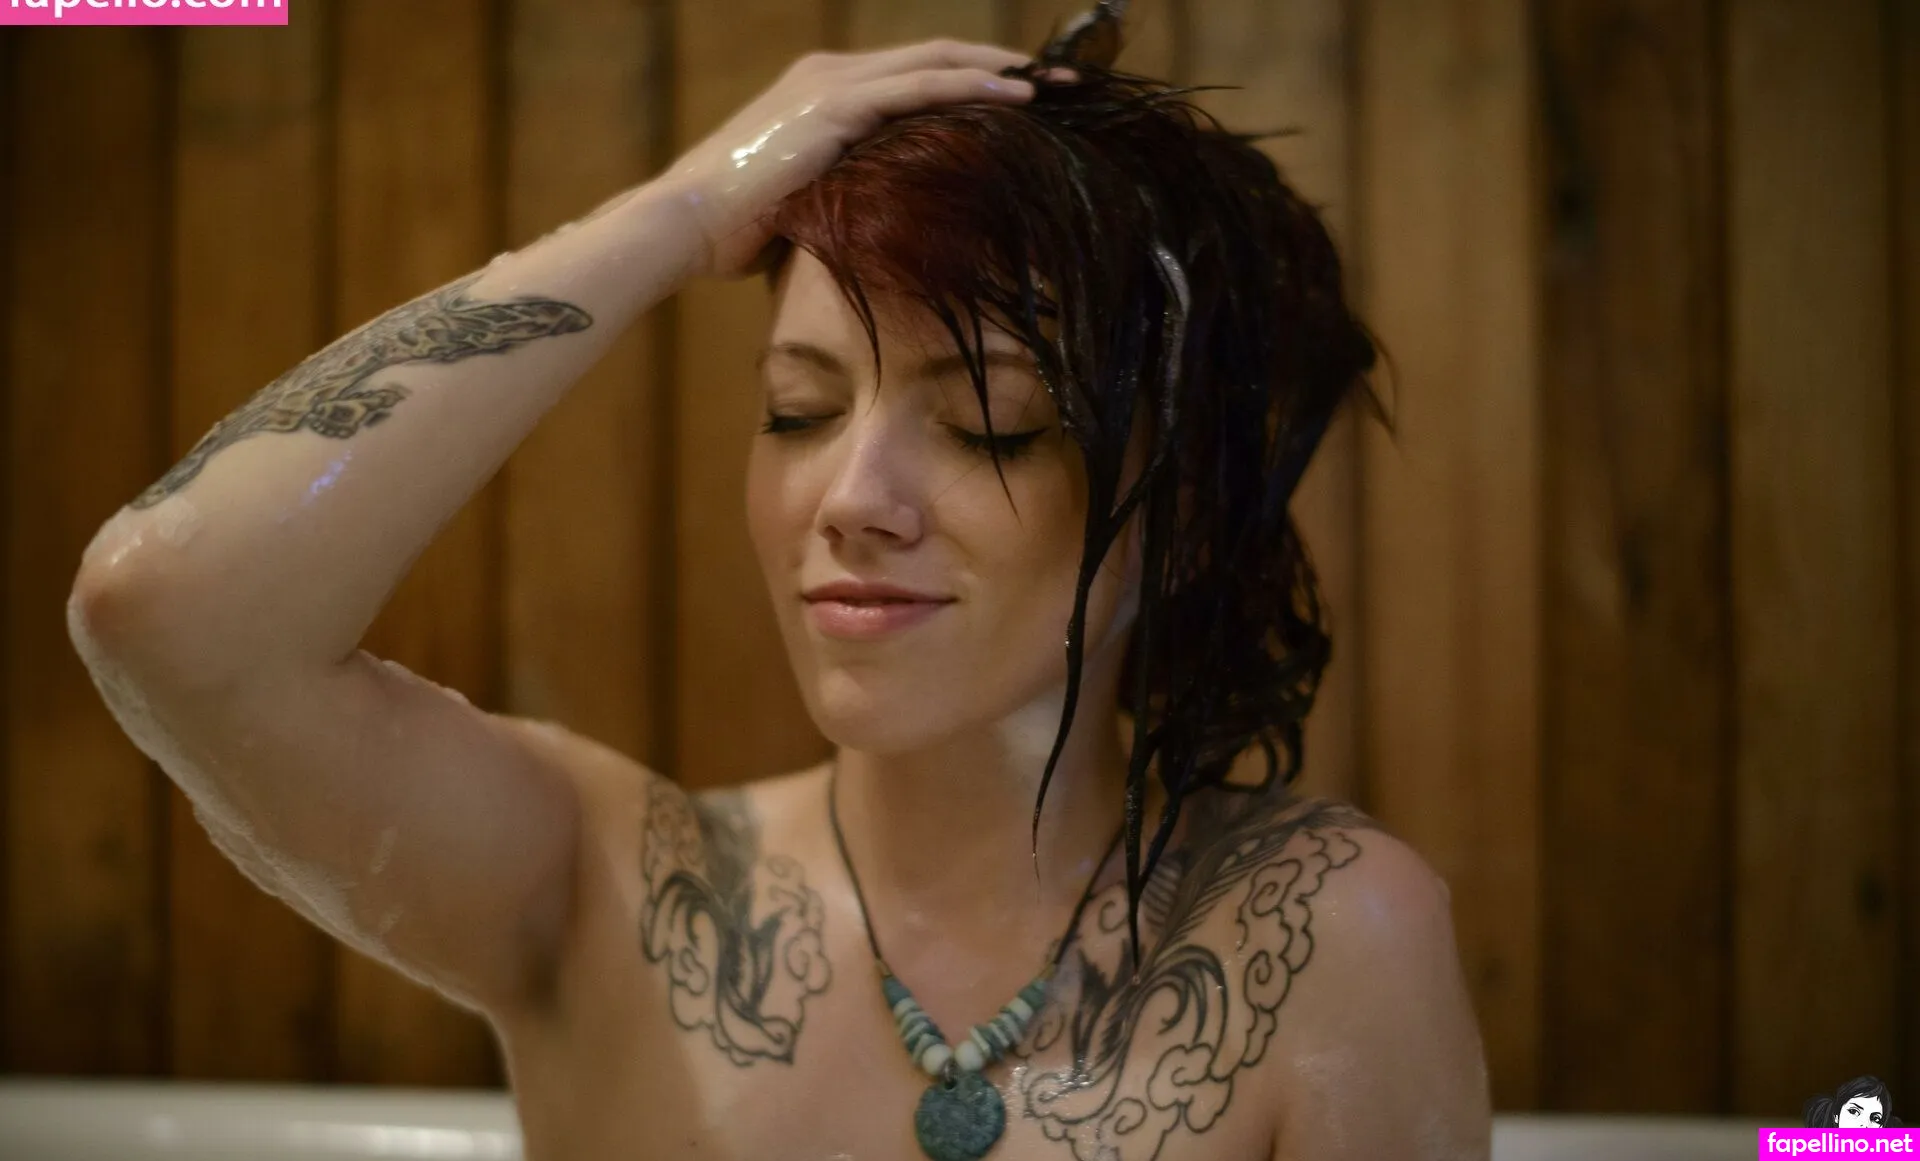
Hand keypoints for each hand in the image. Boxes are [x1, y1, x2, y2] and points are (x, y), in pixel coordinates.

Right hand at [652, 40, 1047, 281]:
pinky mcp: (835, 107)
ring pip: (937, 62)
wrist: (682, 225)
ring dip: (1004, 72)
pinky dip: (974, 88)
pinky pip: (921, 88)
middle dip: (1004, 65)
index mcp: (823, 90)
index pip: (915, 74)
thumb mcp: (803, 205)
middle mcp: (830, 74)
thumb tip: (882, 230)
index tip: (1027, 96)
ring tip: (1060, 86)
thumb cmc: (732, 232)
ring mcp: (833, 85)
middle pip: (937, 56)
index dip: (972, 79)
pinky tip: (1020, 97)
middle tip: (1064, 82)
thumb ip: (846, 196)